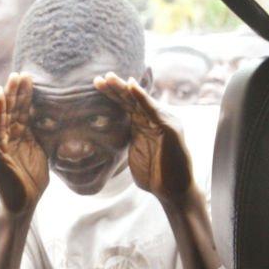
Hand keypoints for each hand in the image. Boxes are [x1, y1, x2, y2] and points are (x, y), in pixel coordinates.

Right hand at [0, 73, 49, 216]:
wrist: (23, 204)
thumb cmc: (31, 182)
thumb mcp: (41, 153)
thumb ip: (43, 136)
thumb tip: (57, 122)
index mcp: (19, 137)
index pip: (22, 111)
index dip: (26, 95)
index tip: (31, 77)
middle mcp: (6, 137)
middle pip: (11, 109)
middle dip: (16, 91)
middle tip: (21, 72)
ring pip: (4, 115)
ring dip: (7, 96)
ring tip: (11, 79)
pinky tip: (0, 97)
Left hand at [93, 72, 194, 207]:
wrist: (172, 191)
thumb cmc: (154, 174)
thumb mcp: (133, 151)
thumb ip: (125, 137)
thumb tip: (105, 134)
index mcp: (144, 124)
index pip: (126, 104)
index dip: (112, 94)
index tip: (96, 84)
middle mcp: (154, 119)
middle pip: (132, 99)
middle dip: (116, 88)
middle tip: (99, 77)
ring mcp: (164, 122)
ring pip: (141, 101)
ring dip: (125, 89)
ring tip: (110, 78)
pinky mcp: (169, 129)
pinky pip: (153, 111)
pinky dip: (142, 98)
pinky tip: (131, 87)